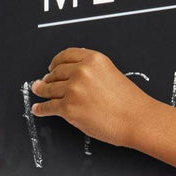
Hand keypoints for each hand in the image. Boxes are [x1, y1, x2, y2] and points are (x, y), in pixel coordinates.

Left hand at [30, 48, 155, 146]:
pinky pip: (49, 107)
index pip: (66, 55)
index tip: (51, 67)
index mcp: (93, 59)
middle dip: (48, 78)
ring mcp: (73, 89)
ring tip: (38, 91)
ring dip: (41, 91)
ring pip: (49, 89)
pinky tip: (38, 109)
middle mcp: (81, 71)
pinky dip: (41, 109)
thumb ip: (92, 71)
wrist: (137, 119)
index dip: (56, 61)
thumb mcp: (111, 73)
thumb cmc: (129, 101)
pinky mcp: (69, 108)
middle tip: (43, 82)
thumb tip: (73, 75)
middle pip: (56, 73)